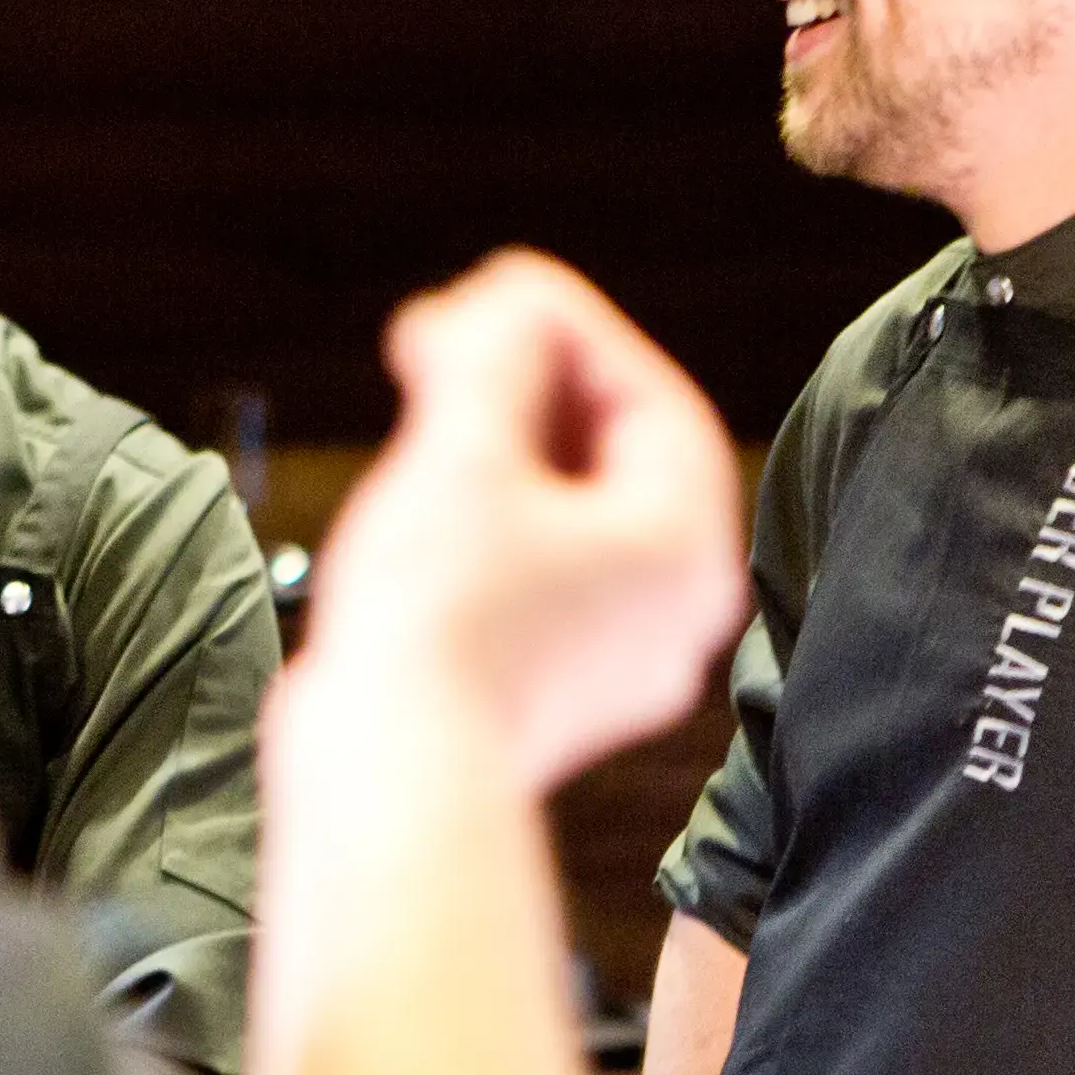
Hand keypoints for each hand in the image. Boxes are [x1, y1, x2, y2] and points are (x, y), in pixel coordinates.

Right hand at [307, 254, 744, 792]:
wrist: (387, 785)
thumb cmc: (439, 622)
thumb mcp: (468, 451)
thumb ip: (499, 355)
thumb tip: (510, 303)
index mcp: (687, 548)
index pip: (648, 398)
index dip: (569, 328)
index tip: (493, 290)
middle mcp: (673, 609)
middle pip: (614, 453)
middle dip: (529, 378)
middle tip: (447, 329)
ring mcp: (612, 656)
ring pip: (569, 511)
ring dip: (501, 437)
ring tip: (423, 386)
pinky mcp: (548, 686)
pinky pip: (536, 569)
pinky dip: (489, 511)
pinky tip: (421, 478)